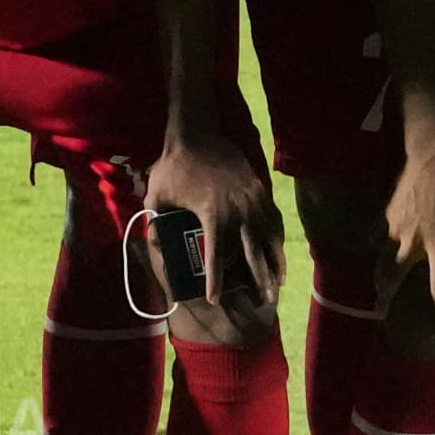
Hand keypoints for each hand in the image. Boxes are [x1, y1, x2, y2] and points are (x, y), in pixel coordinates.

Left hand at [147, 128, 286, 311]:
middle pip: (251, 252)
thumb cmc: (173, 166)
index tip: (215, 299)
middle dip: (258, 279)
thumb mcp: (155, 196)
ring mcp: (252, 199)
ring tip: (278, 282)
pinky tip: (279, 251)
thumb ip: (155, 224)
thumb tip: (157, 248)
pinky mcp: (259, 189)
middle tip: (263, 301)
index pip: (216, 257)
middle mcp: (238, 210)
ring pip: (269, 237)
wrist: (196, 132)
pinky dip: (277, 237)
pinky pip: (273, 218)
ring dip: (275, 261)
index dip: (215, 281)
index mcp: (212, 215)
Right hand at [382, 138, 434, 326]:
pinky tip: (372, 246)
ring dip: (377, 275)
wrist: (434, 154)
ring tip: (375, 286)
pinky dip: (373, 243)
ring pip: (380, 258)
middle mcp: (412, 244)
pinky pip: (375, 233)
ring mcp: (395, 228)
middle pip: (393, 278)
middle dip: (386, 297)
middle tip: (380, 312)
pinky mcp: (386, 212)